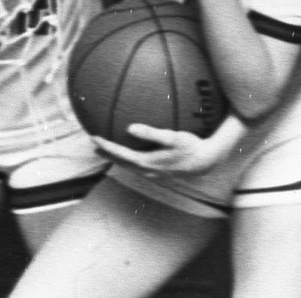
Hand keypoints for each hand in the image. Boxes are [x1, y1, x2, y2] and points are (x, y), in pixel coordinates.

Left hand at [93, 123, 234, 176]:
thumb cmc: (190, 146)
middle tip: (93, 144)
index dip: (106, 146)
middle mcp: (147, 170)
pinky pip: (137, 165)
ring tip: (105, 149)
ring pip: (128, 166)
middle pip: (121, 162)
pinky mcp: (159, 172)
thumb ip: (151, 133)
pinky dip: (128, 158)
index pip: (120, 155)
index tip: (94, 137)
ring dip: (116, 157)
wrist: (206, 162)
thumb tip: (130, 128)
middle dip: (107, 153)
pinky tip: (130, 151)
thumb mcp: (172, 137)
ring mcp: (153, 173)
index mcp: (147, 162)